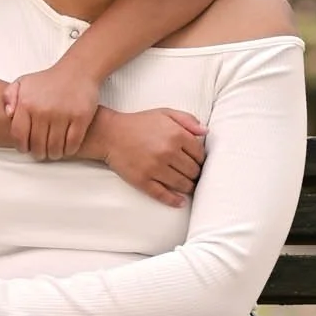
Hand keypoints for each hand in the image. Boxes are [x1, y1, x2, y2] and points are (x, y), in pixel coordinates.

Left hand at [5, 62, 100, 158]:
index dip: (22, 147)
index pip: (19, 135)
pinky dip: (69, 150)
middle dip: (39, 153)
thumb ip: (9, 96)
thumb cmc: (48, 80)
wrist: (77, 71)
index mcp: (27, 104)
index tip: (26, 149)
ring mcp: (62, 114)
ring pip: (55, 147)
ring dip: (54, 154)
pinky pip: (73, 143)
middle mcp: (43, 111)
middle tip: (41, 153)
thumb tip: (8, 114)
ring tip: (54, 153)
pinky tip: (67, 148)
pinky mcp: (81, 117)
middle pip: (38, 145)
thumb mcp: (23, 82)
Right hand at [90, 106, 206, 207]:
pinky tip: (180, 202)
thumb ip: (187, 120)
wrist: (109, 134)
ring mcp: (155, 168)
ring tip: (187, 186)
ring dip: (188, 187)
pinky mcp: (143, 180)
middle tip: (193, 175)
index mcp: (176, 135)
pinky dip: (174, 200)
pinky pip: (163, 194)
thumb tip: (206, 132)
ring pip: (182, 184)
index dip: (201, 160)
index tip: (197, 163)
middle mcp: (168, 152)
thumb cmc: (139, 123)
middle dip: (195, 174)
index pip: (200, 154)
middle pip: (193, 171)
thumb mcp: (164, 113)